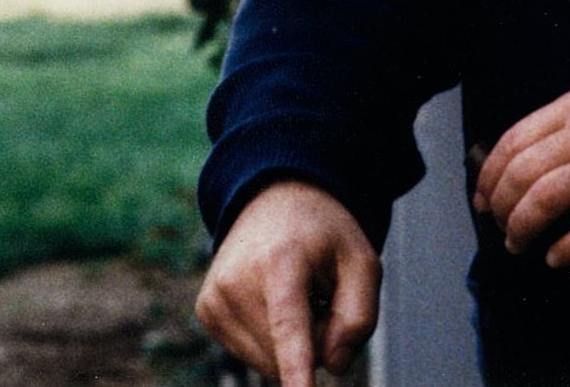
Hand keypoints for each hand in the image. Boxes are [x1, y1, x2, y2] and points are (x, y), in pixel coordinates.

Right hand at [195, 179, 379, 386]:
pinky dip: (270, 341)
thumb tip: (331, 365)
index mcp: (280, 262)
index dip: (295, 370)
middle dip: (314, 342)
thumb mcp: (362, 262)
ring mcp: (215, 296)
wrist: (273, 200)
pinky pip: (251, 355)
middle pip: (287, 356)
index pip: (288, 328)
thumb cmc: (323, 235)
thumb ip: (360, 317)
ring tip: (294, 295)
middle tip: (319, 296)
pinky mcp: (206, 310)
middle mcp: (236, 279)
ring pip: (269, 363)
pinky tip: (271, 302)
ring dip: (291, 344)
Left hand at [473, 70, 569, 268]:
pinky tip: (556, 258)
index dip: (488, 175)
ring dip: (524, 227)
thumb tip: (520, 170)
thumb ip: (562, 129)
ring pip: (550, 197)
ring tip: (518, 244)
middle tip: (499, 226)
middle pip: (524, 172)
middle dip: (502, 206)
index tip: (480, 198)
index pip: (512, 141)